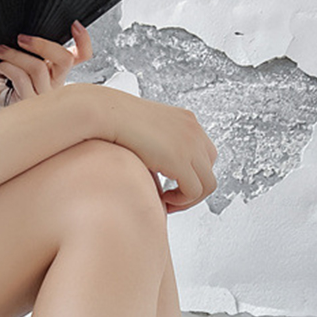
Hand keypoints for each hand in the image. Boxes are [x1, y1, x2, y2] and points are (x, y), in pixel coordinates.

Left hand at [0, 20, 92, 108]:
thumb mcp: (16, 49)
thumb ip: (30, 45)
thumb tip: (31, 34)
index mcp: (55, 68)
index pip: (80, 56)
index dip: (83, 41)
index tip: (75, 26)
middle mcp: (54, 83)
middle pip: (65, 59)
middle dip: (43, 44)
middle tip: (21, 38)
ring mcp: (44, 96)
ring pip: (39, 68)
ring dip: (15, 54)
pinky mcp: (29, 105)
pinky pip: (23, 79)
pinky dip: (7, 66)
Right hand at [89, 87, 218, 213]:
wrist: (106, 115)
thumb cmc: (116, 124)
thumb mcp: (147, 131)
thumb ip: (160, 146)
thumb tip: (160, 166)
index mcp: (187, 121)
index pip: (207, 155)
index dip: (192, 176)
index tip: (172, 185)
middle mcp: (194, 130)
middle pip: (210, 171)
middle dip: (192, 190)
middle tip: (171, 198)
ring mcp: (191, 144)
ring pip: (208, 185)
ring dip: (188, 199)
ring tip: (167, 200)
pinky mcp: (181, 160)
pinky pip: (194, 192)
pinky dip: (181, 201)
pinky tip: (163, 197)